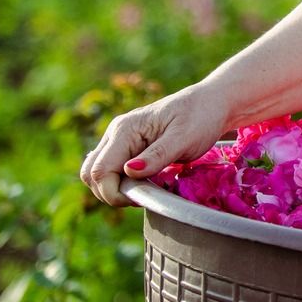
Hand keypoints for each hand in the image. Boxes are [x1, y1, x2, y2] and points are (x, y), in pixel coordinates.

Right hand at [79, 81, 234, 208]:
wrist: (211, 103)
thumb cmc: (201, 118)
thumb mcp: (184, 138)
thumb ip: (157, 156)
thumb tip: (129, 171)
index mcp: (125, 130)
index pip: (99, 171)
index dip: (114, 193)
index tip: (142, 198)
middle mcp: (115, 133)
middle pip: (90, 174)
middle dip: (111, 193)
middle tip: (144, 195)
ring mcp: (118, 140)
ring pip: (96, 173)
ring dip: (115, 189)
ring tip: (147, 189)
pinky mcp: (126, 147)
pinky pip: (110, 170)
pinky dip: (122, 183)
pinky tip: (146, 182)